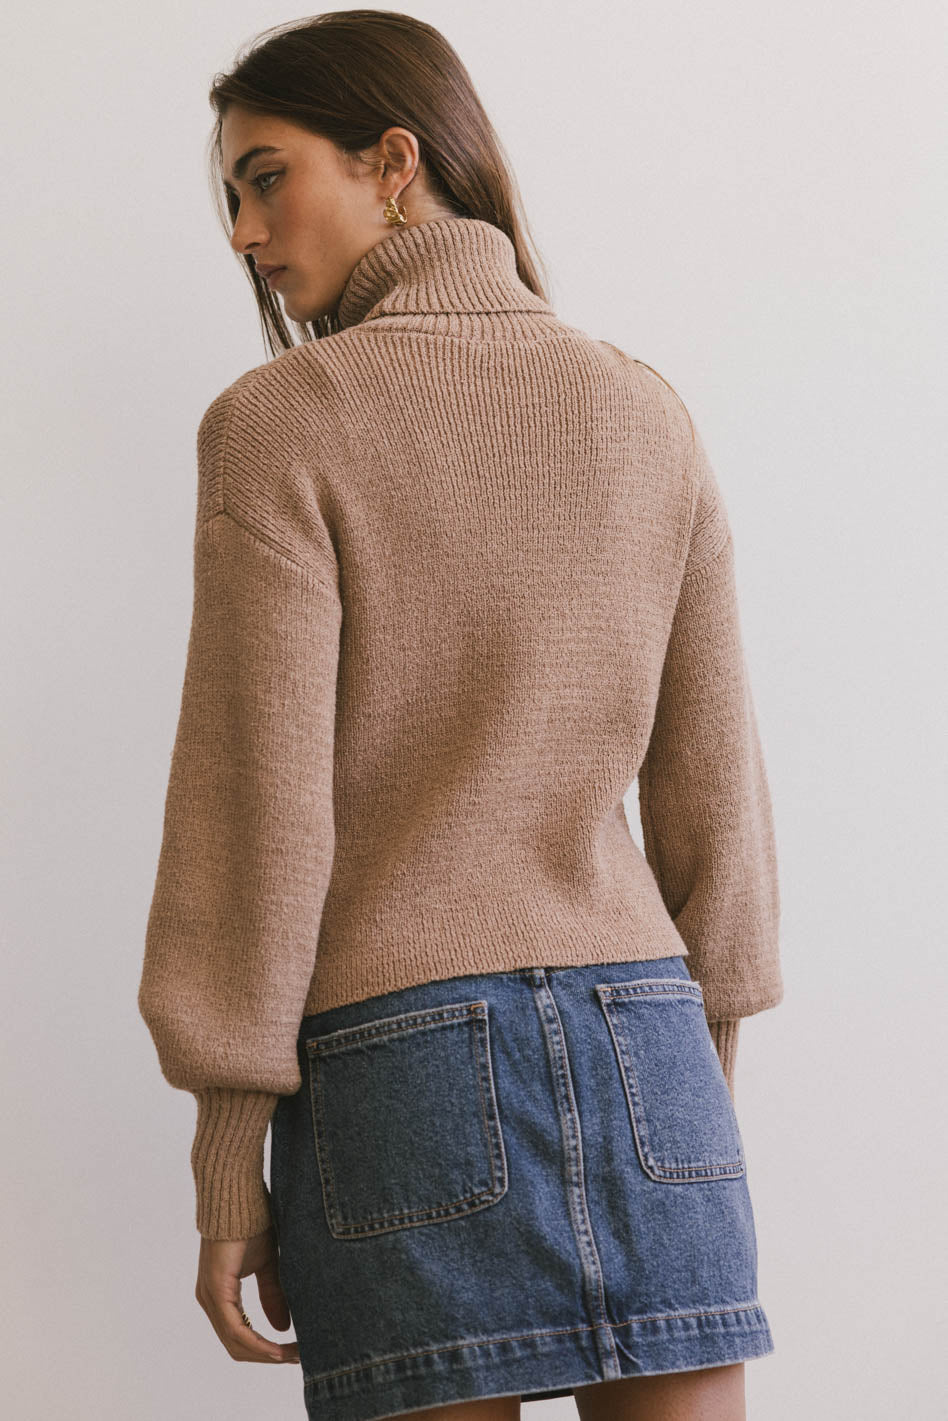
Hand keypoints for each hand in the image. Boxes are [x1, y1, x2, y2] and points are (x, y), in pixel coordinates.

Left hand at [195, 1223, 299, 1363]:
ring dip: (266, 1353)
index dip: (266, 1349)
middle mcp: (210, 1301)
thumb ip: (272, 1295)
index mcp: (220, 1295)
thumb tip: (281, 1328)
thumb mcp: (268, 1264)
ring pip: (236, 1342)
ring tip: (293, 1355)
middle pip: (237, 1346)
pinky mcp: (216, 1290)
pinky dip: (257, 1343)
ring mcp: (210, 1297)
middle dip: (268, 1356)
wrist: (239, 1194)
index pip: (240, 1336)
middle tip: (298, 1357)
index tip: (293, 1352)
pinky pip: (235, 1329)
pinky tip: (277, 1349)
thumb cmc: (251, 1222)